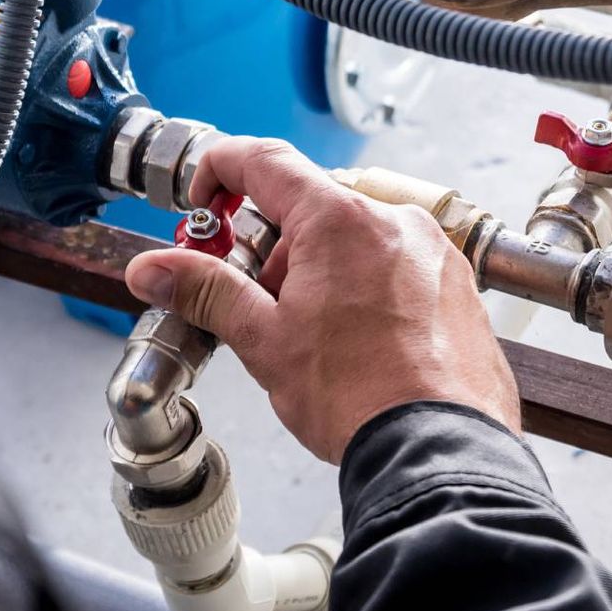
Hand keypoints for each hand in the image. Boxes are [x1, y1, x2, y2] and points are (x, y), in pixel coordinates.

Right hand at [124, 138, 519, 463]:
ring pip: (356, 236)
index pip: (265, 161)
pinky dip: (365, 286)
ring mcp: (433, 252)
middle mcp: (395, 222)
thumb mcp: (263, 339)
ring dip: (319, 268)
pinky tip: (355, 340)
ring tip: (309, 334)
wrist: (436, 449)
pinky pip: (398, 264)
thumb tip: (154, 269)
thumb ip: (205, 291)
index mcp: (340, 220)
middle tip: (252, 296)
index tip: (204, 200)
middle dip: (271, 245)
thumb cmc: (359, 396)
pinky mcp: (457, 285)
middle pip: (312, 205)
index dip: (220, 170)